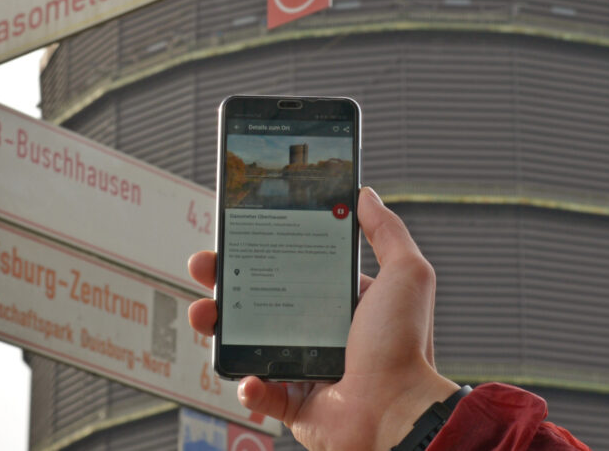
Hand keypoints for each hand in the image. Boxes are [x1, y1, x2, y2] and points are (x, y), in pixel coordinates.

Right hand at [187, 187, 460, 449]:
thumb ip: (387, 232)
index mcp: (345, 304)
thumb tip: (364, 195)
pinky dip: (248, 387)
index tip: (236, 234)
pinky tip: (248, 376)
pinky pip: (261, 394)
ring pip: (250, 345)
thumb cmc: (404, 344)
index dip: (263, 252)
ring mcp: (307, 371)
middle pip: (262, 302)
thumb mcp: (406, 273)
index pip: (295, 270)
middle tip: (204, 266)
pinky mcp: (296, 407)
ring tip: (203, 314)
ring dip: (219, 329)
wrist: (398, 413)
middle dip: (226, 282)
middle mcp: (324, 335)